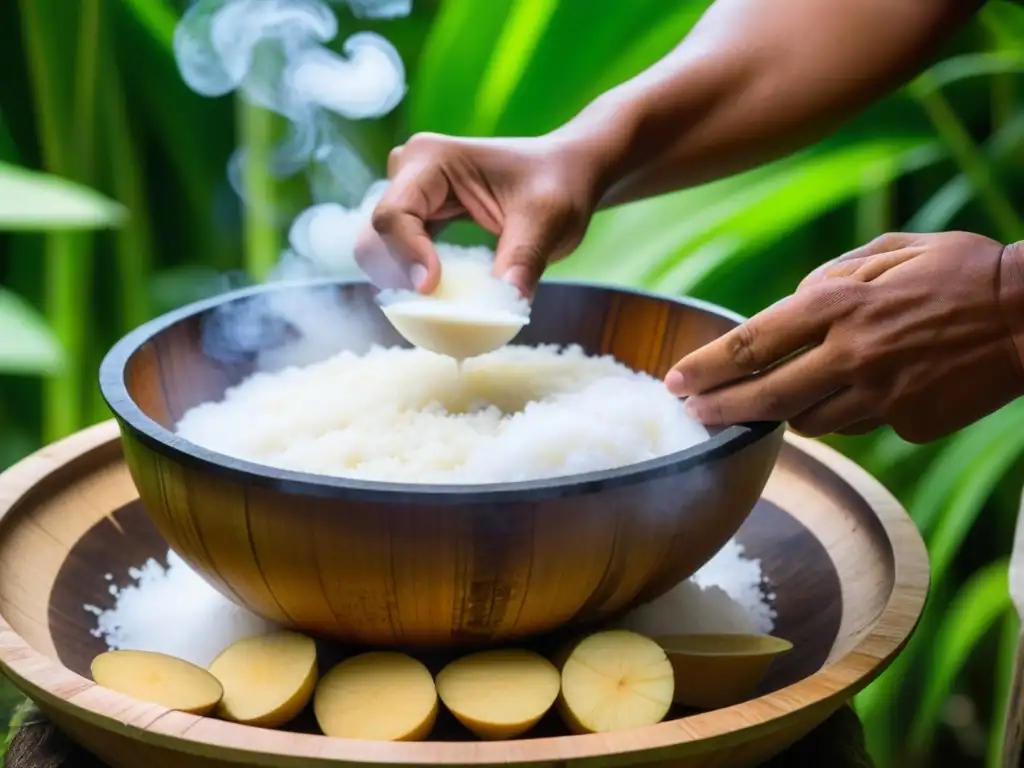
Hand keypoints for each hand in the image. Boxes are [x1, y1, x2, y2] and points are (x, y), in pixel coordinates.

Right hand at [354, 132, 604, 297]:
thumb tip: (503, 313)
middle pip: (375, 235)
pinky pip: (397, 254)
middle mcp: (409, 171)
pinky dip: (411, 280)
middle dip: (397, 276)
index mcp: (433, 159)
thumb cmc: (560, 186)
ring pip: (379, 249)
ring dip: (401, 282)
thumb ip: (523, 261)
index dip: (406, 257)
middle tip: (434, 307)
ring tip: (440, 306)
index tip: (432, 289)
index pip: (395, 215)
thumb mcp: (549, 222)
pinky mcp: (418, 216)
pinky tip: (441, 298)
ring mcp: (410, 193)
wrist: (567, 173)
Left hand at [665, 232, 1023, 442]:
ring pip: (808, 421)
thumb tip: (792, 301)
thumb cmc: (960, 269)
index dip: (705, 368)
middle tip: (691, 417)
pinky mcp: (909, 423)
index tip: (674, 383)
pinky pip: (859, 426)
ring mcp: (881, 395)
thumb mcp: (890, 250)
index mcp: (841, 304)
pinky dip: (848, 412)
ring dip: (787, 411)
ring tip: (778, 398)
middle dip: (719, 410)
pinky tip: (865, 391)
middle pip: (764, 397)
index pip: (751, 344)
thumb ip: (831, 276)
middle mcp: (852, 354)